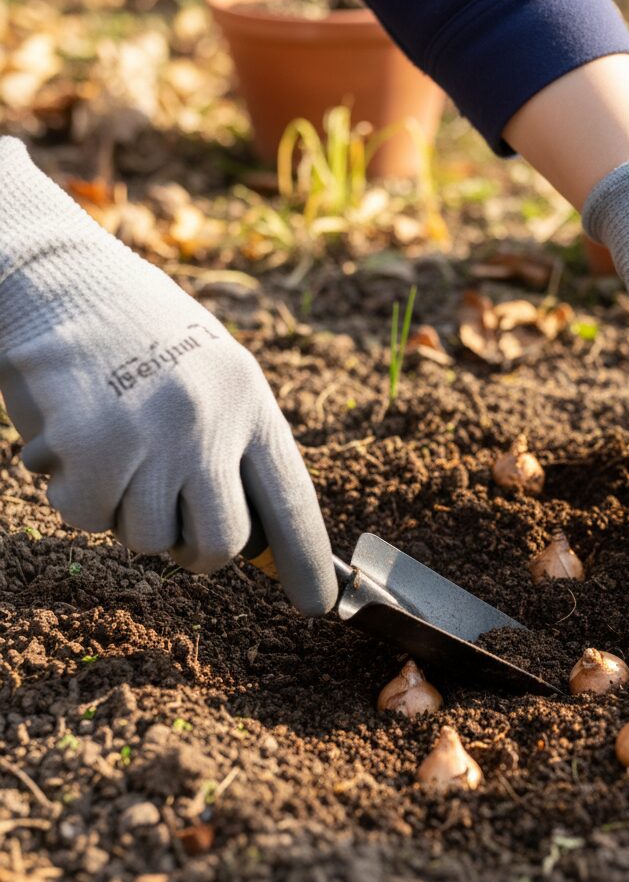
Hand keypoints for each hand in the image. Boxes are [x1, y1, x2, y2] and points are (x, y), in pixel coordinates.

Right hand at [0, 139, 335, 613]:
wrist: (57, 278)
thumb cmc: (138, 335)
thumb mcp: (211, 377)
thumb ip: (234, 448)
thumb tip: (253, 542)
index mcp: (251, 401)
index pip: (291, 499)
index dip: (306, 560)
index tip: (318, 604)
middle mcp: (212, 420)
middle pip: (222, 542)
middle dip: (197, 552)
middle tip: (171, 524)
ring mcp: (154, 435)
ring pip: (149, 538)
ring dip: (126, 513)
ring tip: (115, 454)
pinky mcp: (93, 447)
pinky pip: (89, 519)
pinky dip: (76, 497)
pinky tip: (72, 447)